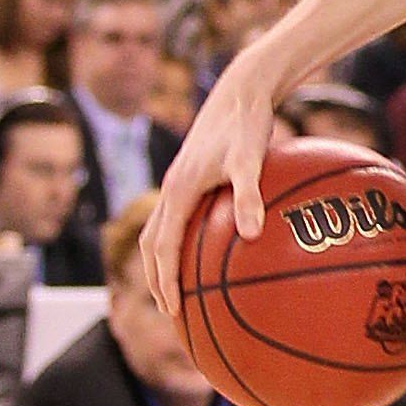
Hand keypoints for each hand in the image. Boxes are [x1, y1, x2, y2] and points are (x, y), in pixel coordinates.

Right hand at [141, 45, 285, 322]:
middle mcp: (172, 188)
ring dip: (164, 264)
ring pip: (160, 232)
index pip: (163, 248)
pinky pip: (180, 218)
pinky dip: (183, 242)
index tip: (174, 311)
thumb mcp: (250, 159)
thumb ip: (249, 194)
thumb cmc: (248, 123)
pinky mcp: (192, 177)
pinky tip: (212, 252)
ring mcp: (180, 182)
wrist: (242, 90)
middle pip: (152, 245)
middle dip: (157, 281)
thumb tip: (253, 233)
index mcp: (179, 190)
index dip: (166, 281)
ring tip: (181, 291)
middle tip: (173, 314)